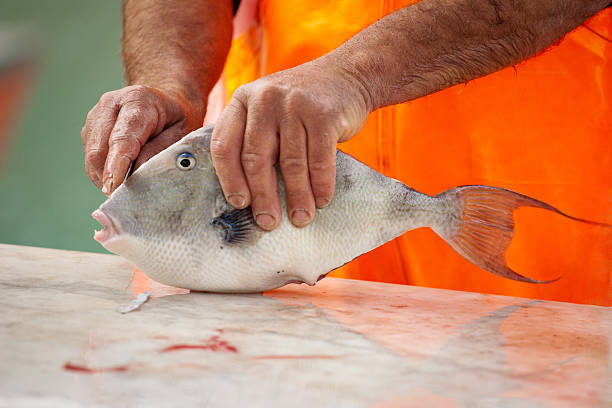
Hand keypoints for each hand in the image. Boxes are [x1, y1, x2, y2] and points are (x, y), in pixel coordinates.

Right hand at [81, 85, 202, 194]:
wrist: (166, 98)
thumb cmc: (176, 118)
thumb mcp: (181, 133)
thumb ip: (160, 151)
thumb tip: (138, 175)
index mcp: (137, 100)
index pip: (122, 138)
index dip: (117, 165)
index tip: (115, 188)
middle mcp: (110, 105)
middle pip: (100, 150)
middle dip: (110, 178)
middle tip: (127, 198)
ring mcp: (95, 116)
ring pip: (92, 158)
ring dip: (107, 177)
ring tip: (129, 184)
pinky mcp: (90, 130)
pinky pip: (91, 159)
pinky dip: (104, 172)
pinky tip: (123, 174)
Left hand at [210, 57, 371, 229]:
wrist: (348, 75)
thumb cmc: (302, 103)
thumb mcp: (268, 107)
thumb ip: (253, 137)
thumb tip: (246, 194)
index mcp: (243, 100)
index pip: (225, 145)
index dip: (230, 179)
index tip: (239, 204)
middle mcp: (265, 99)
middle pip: (256, 159)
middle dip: (263, 197)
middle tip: (268, 222)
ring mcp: (295, 105)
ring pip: (290, 164)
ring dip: (296, 197)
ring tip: (300, 218)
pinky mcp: (324, 115)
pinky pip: (319, 160)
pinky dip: (320, 185)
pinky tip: (321, 200)